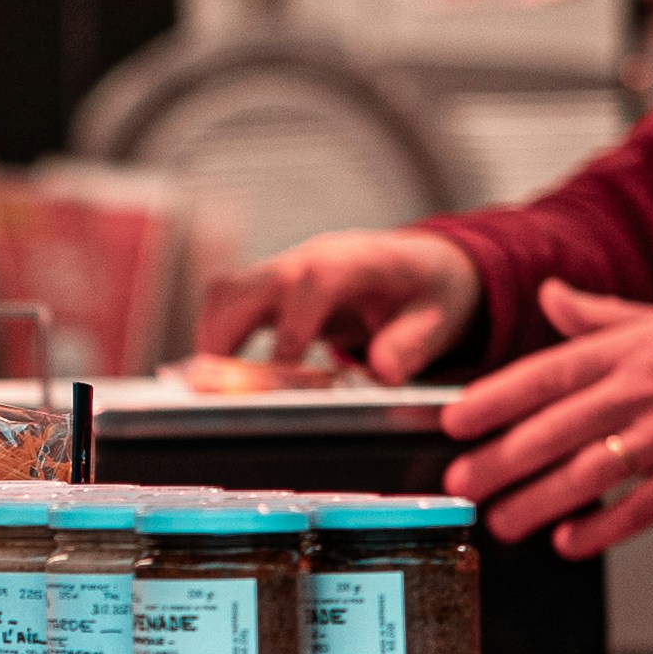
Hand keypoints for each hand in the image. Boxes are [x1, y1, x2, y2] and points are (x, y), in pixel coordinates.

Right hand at [215, 223, 483, 378]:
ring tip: (214, 390)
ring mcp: (284, 269)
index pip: (309, 284)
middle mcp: (307, 259)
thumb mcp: (440, 316)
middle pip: (245, 286)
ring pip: (224, 293)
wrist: (420, 264)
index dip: (291, 331)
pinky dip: (216, 336)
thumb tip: (383, 373)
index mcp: (352, 261)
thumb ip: (414, 343)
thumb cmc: (429, 289)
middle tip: (222, 395)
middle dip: (226, 340)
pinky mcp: (270, 286)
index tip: (282, 377)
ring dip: (212, 339)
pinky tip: (223, 376)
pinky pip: (226, 302)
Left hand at [434, 282, 652, 562]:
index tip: (456, 420)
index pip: (546, 375)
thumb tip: (549, 295)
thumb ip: (597, 316)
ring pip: (588, 475)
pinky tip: (567, 542)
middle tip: (462, 482)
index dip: (496, 399)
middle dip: (501, 461)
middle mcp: (640, 394)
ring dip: (538, 503)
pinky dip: (601, 530)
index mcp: (625, 354)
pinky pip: (638, 510)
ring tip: (502, 521)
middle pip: (555, 431)